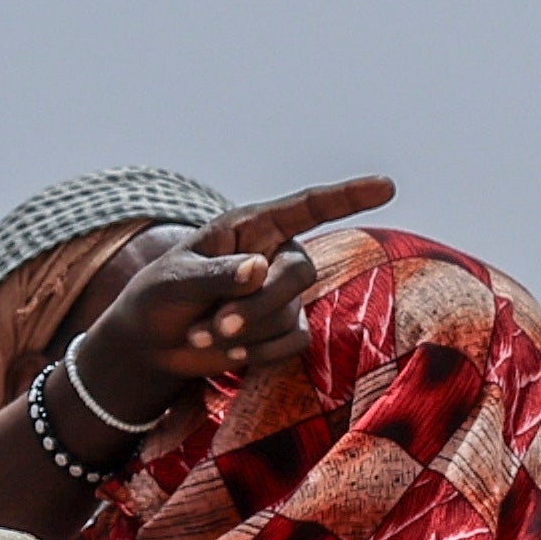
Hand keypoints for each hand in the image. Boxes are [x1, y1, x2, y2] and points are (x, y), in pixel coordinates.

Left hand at [49, 173, 393, 427]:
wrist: (154, 343)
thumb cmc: (160, 296)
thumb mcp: (175, 281)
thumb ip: (215, 274)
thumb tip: (258, 269)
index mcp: (253, 226)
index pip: (308, 207)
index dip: (348, 196)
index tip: (386, 186)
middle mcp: (277, 254)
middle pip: (299, 273)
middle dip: (258, 304)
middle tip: (214, 326)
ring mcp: (285, 294)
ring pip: (289, 313)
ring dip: (243, 332)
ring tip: (201, 334)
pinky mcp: (287, 330)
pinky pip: (291, 343)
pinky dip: (255, 353)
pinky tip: (226, 351)